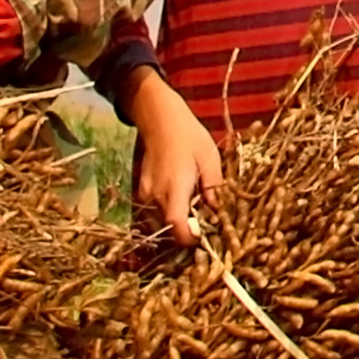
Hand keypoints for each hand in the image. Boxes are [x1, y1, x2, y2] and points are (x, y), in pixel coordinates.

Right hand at [128, 69, 223, 246]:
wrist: (160, 120)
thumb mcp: (210, 159)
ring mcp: (145, 194)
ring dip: (176, 224)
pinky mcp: (141, 191)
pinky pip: (153, 213)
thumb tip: (217, 213)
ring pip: (159, 223)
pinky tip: (182, 203)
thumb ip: (214, 188)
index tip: (205, 238)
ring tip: (194, 213)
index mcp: (174, 188)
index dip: (190, 239)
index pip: (176, 226)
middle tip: (205, 226)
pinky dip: (167, 214)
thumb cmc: (189, 136)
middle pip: (168, 230)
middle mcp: (155, 195)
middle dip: (186, 233)